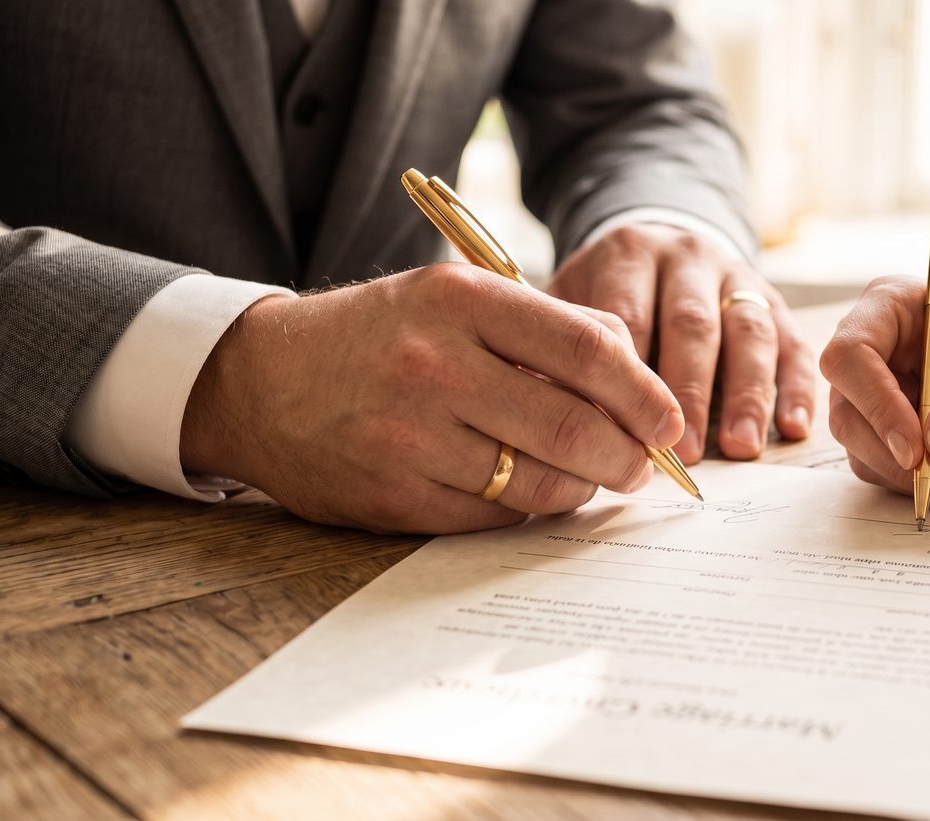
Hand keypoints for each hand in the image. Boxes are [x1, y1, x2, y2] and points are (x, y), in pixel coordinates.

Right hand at [180, 263, 684, 534]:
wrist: (258, 379)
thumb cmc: (379, 335)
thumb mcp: (453, 297)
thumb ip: (544, 324)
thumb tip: (634, 369)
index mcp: (461, 300)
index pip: (587, 348)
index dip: (644, 393)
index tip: (670, 420)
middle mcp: (435, 364)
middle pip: (573, 425)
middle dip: (628, 456)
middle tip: (644, 466)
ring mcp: (410, 434)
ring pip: (538, 482)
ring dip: (583, 488)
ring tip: (593, 479)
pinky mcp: (392, 494)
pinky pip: (492, 517)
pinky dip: (528, 511)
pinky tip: (533, 494)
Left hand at [548, 224, 813, 462]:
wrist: (661, 246)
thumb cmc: (607, 293)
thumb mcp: (573, 297)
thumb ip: (562, 343)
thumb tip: (551, 413)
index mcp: (629, 254)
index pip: (628, 316)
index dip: (629, 377)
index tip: (625, 433)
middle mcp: (687, 258)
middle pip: (692, 324)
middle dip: (690, 391)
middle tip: (683, 451)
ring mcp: (736, 277)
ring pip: (749, 332)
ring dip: (747, 395)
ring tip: (739, 448)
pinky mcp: (774, 301)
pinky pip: (792, 343)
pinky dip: (795, 388)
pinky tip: (791, 429)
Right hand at [819, 276, 929, 501]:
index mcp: (891, 308)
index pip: (850, 356)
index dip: (875, 405)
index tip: (917, 450)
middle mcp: (874, 352)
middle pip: (848, 415)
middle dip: (900, 460)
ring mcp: (877, 396)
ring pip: (866, 453)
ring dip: (924, 481)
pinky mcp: (891, 434)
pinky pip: (893, 473)